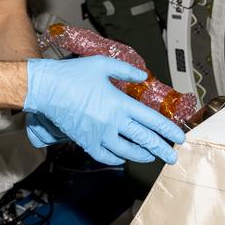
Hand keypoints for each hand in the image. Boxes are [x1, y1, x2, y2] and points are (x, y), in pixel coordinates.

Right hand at [23, 56, 186, 165]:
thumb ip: (126, 71)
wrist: (45, 89)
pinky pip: (105, 156)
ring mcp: (99, 135)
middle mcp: (112, 122)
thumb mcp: (102, 65)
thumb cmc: (72, 75)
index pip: (151, 120)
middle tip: (172, 157)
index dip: (168, 130)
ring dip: (141, 155)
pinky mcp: (85, 141)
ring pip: (126, 151)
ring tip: (150, 156)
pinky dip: (116, 159)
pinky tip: (122, 157)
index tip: (179, 137)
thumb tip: (143, 77)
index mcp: (120, 103)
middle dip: (161, 149)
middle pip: (144, 140)